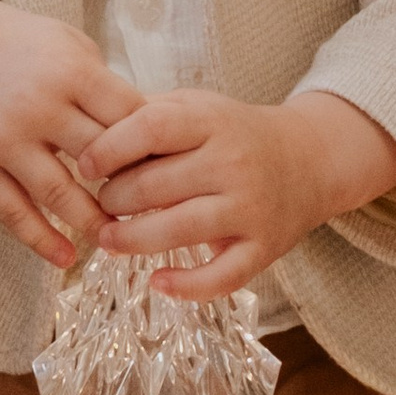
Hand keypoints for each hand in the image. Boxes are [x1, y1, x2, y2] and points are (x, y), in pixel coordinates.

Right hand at [0, 0, 139, 270]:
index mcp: (71, 73)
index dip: (155, 147)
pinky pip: (12, 212)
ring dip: (93, 222)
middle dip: (131, 189)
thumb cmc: (22, 45)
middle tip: (155, 212)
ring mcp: (3, 139)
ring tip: (118, 238)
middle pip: (100, 160)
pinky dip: (41, 240)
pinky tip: (66, 256)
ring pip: (59, 194)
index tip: (172, 170)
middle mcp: (38, 107)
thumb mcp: (72, 46)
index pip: (129, 119)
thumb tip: (148, 135)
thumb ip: (105, 87)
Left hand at [92, 87, 395, 300]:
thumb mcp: (198, 107)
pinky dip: (187, 287)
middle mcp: (233, 163)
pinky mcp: (265, 248)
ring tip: (109, 240)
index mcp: (212, 122)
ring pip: (179, 230)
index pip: (151, 128)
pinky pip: (222, 276)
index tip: (85, 166)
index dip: (109, 148)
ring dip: (133, 240)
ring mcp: (251, 207)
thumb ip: (150, 115)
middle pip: (156, 184)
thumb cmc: (236, 133)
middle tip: (100, 204)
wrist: (310, 159)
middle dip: (114, 199)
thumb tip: (87, 132)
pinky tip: (158, 281)